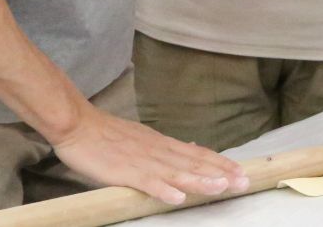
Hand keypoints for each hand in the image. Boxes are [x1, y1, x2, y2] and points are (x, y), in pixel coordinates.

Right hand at [49, 102, 248, 204]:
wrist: (78, 125)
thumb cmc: (107, 134)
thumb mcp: (143, 138)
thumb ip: (165, 147)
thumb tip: (190, 147)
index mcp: (162, 144)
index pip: (197, 154)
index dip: (219, 163)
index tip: (240, 171)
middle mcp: (158, 151)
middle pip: (193, 163)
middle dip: (220, 173)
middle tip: (243, 181)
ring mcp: (142, 161)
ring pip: (176, 173)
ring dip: (200, 181)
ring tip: (221, 187)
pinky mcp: (124, 172)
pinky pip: (147, 183)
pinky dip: (163, 190)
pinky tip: (178, 198)